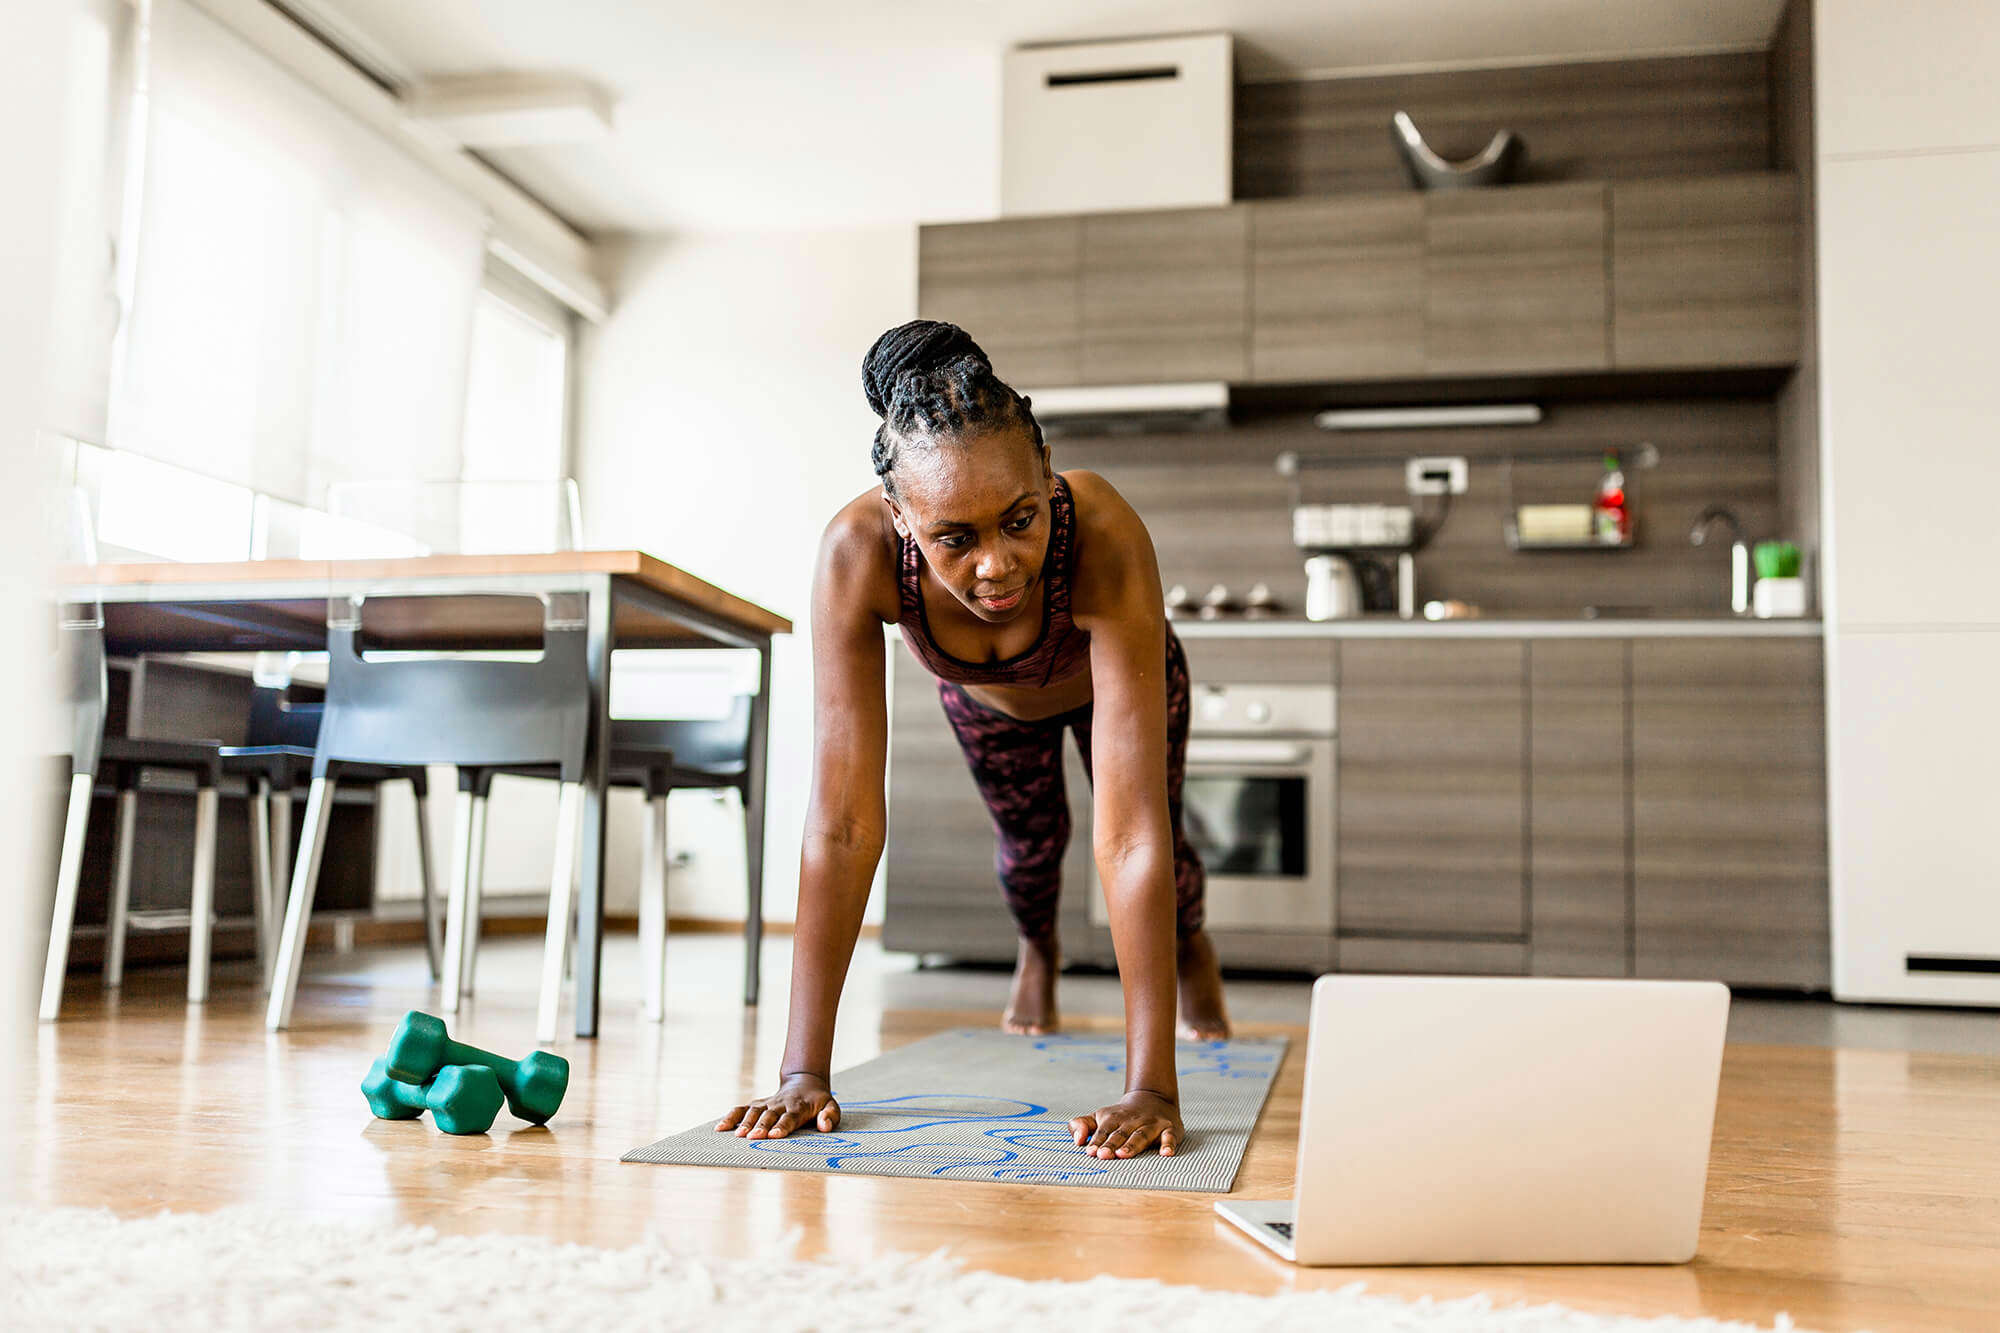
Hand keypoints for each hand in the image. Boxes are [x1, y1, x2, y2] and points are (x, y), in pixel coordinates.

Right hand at [716, 1073, 839, 1139]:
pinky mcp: (757, 1104)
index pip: (790, 1117)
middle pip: (769, 1115)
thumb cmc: (818, 1101)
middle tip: (753, 1138)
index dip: (782, 1126)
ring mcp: (767, 1103)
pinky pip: (741, 1109)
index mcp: (798, 1106)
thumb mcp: (831, 1106)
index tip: (774, 1135)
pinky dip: (730, 1117)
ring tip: (738, 1135)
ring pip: (754, 1111)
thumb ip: (830, 1116)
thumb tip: (824, 1127)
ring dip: (746, 1123)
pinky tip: (719, 1128)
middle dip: (761, 1126)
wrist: (804, 1082)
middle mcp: (780, 1104)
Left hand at [1069, 1089, 1181, 1158]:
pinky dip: (1168, 1144)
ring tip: (1123, 1154)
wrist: (1153, 1097)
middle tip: (1103, 1155)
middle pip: (1121, 1134)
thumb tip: (1077, 1140)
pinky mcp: (1169, 1129)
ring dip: (1132, 1145)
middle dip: (1111, 1144)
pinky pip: (1169, 1136)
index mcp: (1114, 1118)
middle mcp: (1133, 1120)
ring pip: (1141, 1135)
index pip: (1104, 1131)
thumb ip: (1083, 1125)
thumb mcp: (1100, 1116)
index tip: (1090, 1152)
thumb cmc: (1121, 1116)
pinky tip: (1166, 1153)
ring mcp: (1152, 1124)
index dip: (1097, 1141)